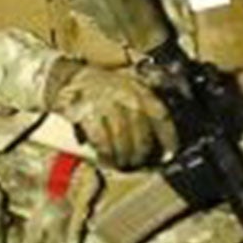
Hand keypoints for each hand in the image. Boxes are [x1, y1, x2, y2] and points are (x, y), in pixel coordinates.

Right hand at [49, 62, 177, 169]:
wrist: (72, 79)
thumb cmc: (105, 88)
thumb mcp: (131, 85)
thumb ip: (149, 103)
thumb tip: (163, 133)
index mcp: (140, 90)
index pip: (161, 116)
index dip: (168, 137)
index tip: (170, 153)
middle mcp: (126, 97)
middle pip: (141, 132)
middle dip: (142, 152)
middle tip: (139, 162)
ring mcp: (107, 105)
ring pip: (122, 138)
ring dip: (124, 155)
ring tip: (123, 163)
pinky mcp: (88, 115)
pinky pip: (102, 140)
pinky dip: (105, 153)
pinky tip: (106, 158)